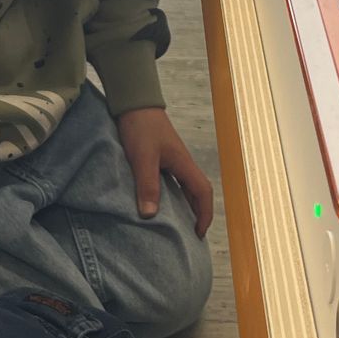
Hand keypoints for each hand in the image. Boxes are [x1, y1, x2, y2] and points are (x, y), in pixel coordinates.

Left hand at [116, 106, 213, 237]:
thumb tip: (151, 215)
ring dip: (185, 205)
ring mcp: (172, 160)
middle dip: (198, 214)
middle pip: (197, 192)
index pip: (203, 192)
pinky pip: (172, 182)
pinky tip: (158, 203)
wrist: (134, 102)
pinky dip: (171, 196)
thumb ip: (147, 184)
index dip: (204, 214)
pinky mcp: (161, 157)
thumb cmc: (141, 128)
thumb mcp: (143, 158)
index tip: (198, 234)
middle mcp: (182, 163)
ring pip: (185, 187)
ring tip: (175, 225)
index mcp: (183, 163)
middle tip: (189, 235)